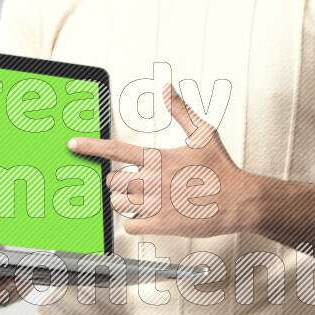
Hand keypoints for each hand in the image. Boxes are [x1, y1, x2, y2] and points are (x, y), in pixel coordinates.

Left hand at [67, 81, 258, 238]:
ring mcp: (155, 204)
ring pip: (118, 203)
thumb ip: (180, 110)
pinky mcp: (161, 224)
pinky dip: (133, 222)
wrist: (239, 200)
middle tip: (133, 182)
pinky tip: (146, 216)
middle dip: (117, 181)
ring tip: (142, 198)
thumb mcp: (203, 133)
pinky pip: (129, 225)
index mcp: (158, 158)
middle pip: (112, 180)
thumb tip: (166, 88)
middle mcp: (152, 180)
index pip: (114, 150)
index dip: (90, 147)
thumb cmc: (221, 168)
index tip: (74, 145)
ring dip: (124, 201)